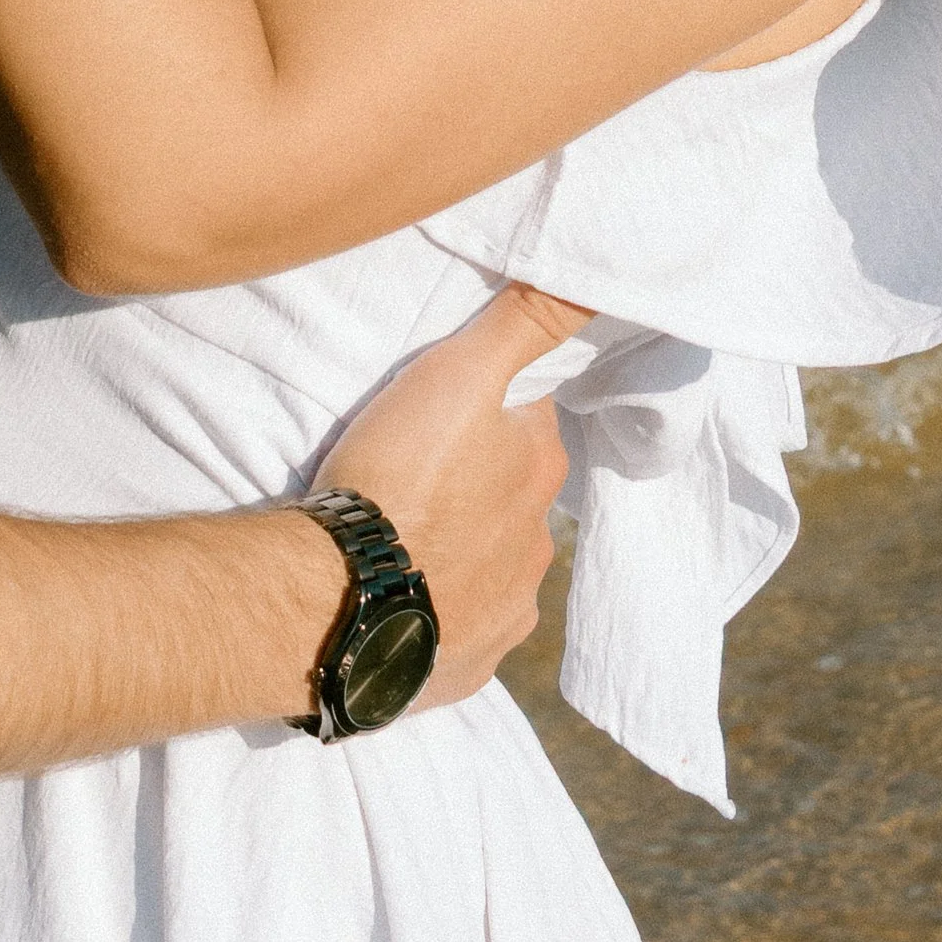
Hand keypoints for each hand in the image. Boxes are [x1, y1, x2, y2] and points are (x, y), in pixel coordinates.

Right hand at [320, 280, 584, 711]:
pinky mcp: (464, 666)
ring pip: (488, 564)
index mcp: (539, 469)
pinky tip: (395, 596)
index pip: (527, 423)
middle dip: (474, 486)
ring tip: (394, 539)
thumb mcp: (459, 374)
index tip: (443, 412)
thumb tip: (603, 276)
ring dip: (455, 550)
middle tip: (410, 474)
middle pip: (510, 496)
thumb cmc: (398, 476)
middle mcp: (537, 544)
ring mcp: (504, 611)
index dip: (487, 412)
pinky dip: (435, 610)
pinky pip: (457, 628)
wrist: (339, 601)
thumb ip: (528, 323)